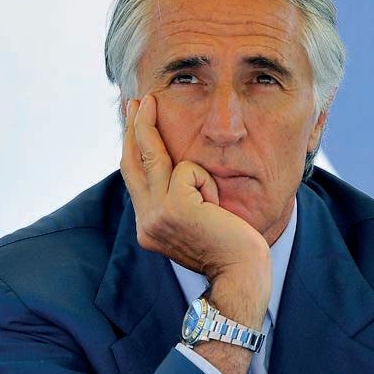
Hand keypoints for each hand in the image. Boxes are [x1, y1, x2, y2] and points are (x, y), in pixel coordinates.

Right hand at [120, 94, 270, 302]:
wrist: (242, 273)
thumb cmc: (229, 247)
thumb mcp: (196, 221)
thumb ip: (178, 199)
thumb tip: (176, 169)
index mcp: (149, 227)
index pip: (136, 181)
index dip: (132, 149)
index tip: (134, 122)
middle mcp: (146, 223)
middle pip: (134, 164)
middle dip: (134, 128)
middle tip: (137, 100)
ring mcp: (157, 217)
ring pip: (156, 158)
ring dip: (156, 130)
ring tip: (148, 101)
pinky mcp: (174, 208)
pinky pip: (188, 170)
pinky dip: (206, 180)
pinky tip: (217, 204)